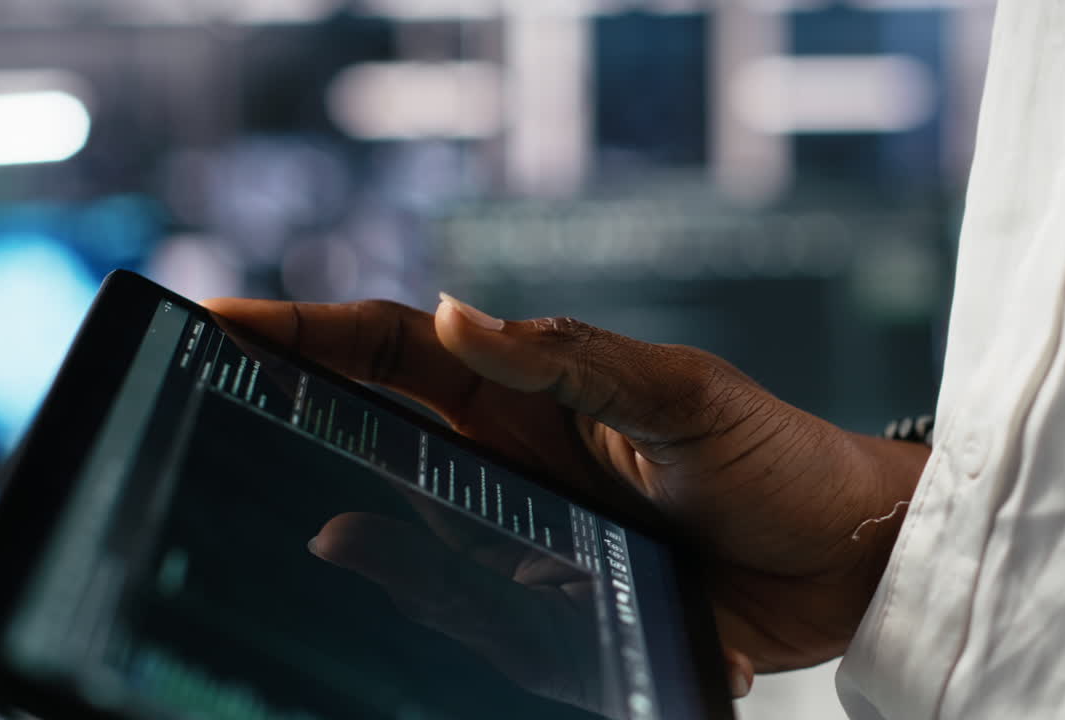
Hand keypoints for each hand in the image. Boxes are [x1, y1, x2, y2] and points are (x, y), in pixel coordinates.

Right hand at [203, 295, 928, 696]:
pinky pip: (474, 615)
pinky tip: (436, 614)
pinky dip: (447, 616)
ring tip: (323, 543)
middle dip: (294, 420)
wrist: (848, 560)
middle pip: (375, 433)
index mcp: (528, 391)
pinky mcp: (554, 607)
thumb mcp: (682, 393)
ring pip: (409, 536)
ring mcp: (525, 534)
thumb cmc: (777, 457)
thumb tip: (452, 311)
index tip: (219, 325)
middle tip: (216, 417)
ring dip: (363, 541)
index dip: (303, 333)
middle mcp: (510, 458)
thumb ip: (570, 359)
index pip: (392, 348)